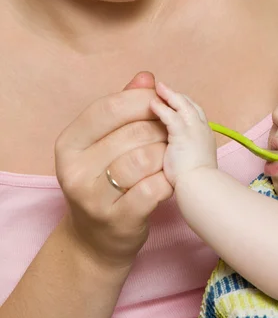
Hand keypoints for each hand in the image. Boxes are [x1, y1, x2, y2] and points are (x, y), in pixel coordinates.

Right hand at [55, 72, 172, 269]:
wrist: (97, 239)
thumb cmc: (105, 180)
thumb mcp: (104, 142)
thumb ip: (124, 108)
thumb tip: (147, 77)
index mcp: (68, 143)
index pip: (110, 107)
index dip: (142, 100)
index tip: (160, 102)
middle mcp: (74, 170)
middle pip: (134, 132)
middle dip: (160, 129)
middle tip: (169, 135)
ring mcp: (93, 198)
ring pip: (146, 158)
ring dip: (166, 155)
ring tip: (168, 158)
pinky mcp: (117, 220)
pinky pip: (154, 187)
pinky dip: (168, 180)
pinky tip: (167, 180)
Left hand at [150, 82, 216, 186]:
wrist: (199, 188)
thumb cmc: (195, 183)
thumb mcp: (190, 163)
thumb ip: (182, 151)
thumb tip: (173, 151)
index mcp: (205, 136)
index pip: (194, 114)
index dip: (182, 105)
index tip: (172, 101)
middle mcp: (202, 129)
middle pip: (190, 105)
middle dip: (175, 96)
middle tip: (162, 87)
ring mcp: (194, 130)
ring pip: (182, 106)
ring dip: (169, 96)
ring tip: (157, 88)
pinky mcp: (183, 135)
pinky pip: (171, 117)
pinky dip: (161, 108)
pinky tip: (152, 104)